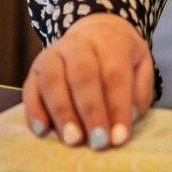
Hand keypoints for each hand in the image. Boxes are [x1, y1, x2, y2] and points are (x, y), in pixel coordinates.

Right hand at [23, 12, 153, 148]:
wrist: (94, 31)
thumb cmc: (119, 56)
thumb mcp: (141, 64)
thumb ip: (139, 90)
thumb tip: (130, 117)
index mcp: (109, 41)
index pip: (113, 74)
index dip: (117, 107)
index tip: (119, 137)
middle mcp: (78, 44)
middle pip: (82, 75)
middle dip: (90, 111)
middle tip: (97, 141)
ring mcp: (53, 54)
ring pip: (52, 80)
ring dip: (62, 112)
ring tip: (72, 140)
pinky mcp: (35, 69)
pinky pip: (30, 89)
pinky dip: (34, 111)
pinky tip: (42, 131)